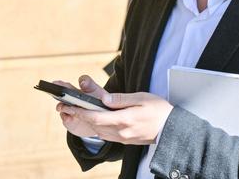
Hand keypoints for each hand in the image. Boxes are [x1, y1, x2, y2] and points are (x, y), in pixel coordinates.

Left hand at [57, 77, 173, 144]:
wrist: (171, 129)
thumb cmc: (159, 111)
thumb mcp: (142, 98)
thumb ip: (122, 99)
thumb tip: (105, 99)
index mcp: (124, 120)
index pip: (97, 117)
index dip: (81, 112)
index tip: (70, 106)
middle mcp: (121, 132)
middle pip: (94, 125)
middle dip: (79, 116)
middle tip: (67, 107)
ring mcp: (123, 138)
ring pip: (99, 131)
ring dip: (87, 122)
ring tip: (77, 112)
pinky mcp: (125, 140)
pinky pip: (106, 134)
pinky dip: (97, 127)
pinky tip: (95, 120)